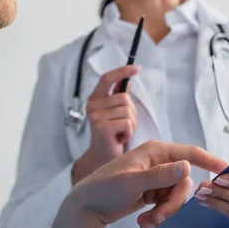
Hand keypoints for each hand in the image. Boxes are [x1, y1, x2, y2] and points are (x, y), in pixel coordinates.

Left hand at [67, 140, 227, 227]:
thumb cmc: (103, 189)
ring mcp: (156, 177)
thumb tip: (188, 167)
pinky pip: (166, 204)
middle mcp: (158, 162)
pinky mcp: (152, 192)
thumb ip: (160, 175)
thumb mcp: (131, 182)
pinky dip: (158, 216)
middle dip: (173, 204)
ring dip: (164, 214)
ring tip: (145, 224)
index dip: (210, 160)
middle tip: (158, 219)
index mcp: (154, 151)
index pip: (190, 153)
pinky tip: (143, 224)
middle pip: (184, 183)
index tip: (227, 169)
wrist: (86, 208)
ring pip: (176, 196)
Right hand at [72, 65, 139, 183]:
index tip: (136, 67)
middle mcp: (92, 106)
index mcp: (95, 99)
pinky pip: (127, 123)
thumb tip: (126, 81)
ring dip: (131, 125)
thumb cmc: (111, 137)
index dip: (122, 71)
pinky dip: (129, 132)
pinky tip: (120, 140)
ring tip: (121, 134)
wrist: (102, 160)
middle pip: (125, 98)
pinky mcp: (101, 127)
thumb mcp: (115, 115)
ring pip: (128, 111)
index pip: (107, 78)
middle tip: (123, 127)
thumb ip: (118, 98)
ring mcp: (95, 116)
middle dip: (132, 113)